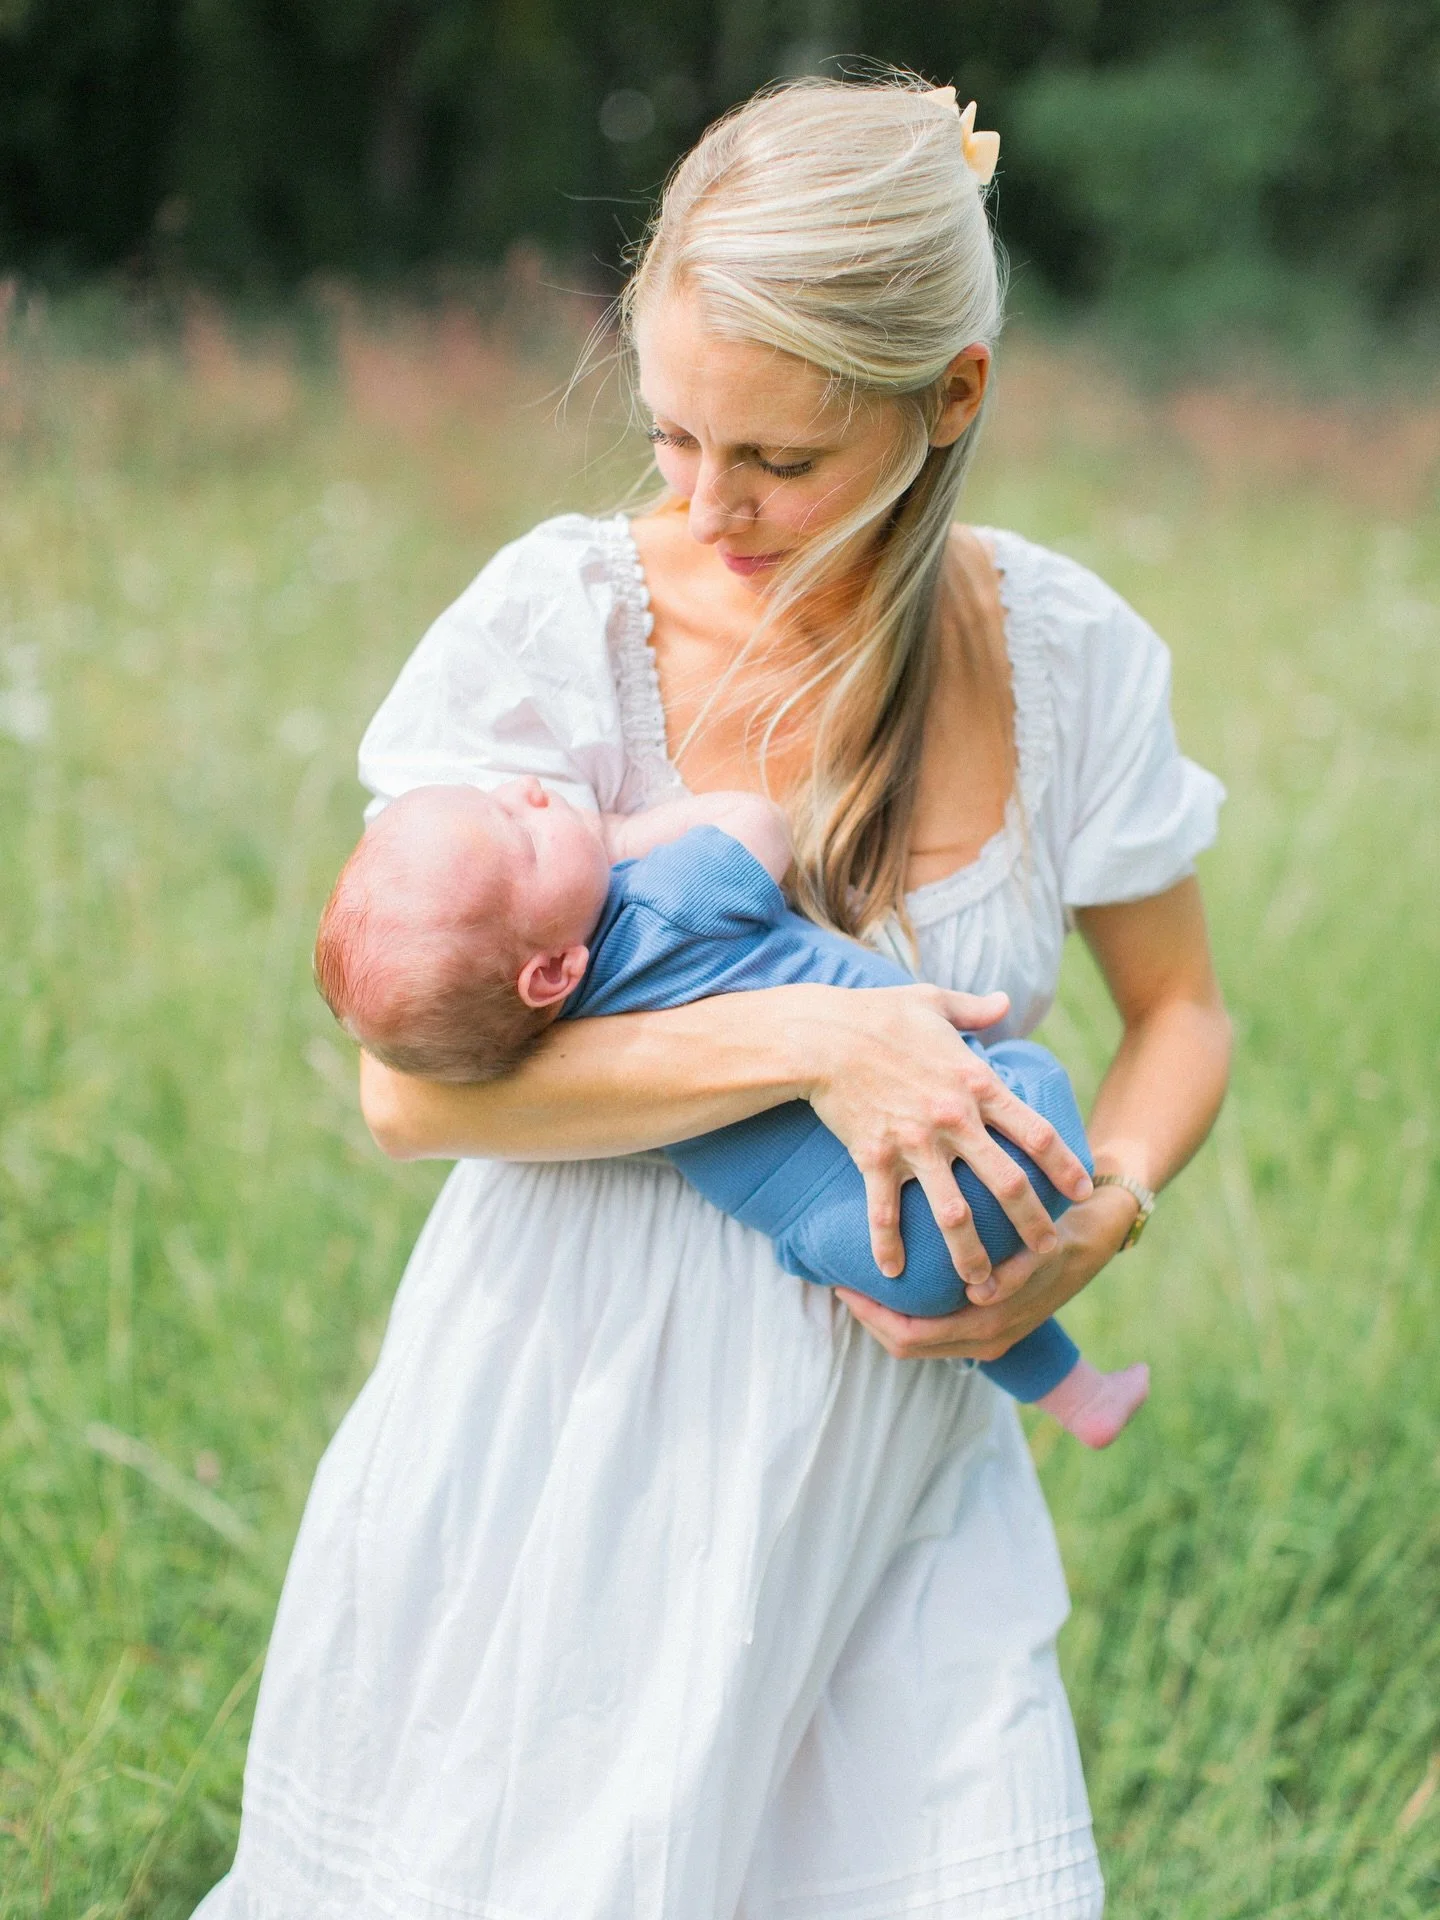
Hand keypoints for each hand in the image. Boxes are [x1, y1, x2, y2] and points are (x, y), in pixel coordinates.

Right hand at [796, 983, 1093, 1289]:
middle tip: (1047, 1251)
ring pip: (953, 1213)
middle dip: (1032, 1223)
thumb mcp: (934, 1001)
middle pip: (1007, 1182)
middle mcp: (953, 1120)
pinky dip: (888, 1244)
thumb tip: (1004, 1002)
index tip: (1081, 1191)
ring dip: (970, 1254)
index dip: (1064, 1165)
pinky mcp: (874, 1157)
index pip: (1035, 1133)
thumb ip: (976, 1009)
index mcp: (976, 1082)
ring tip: (982, 1285)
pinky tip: (893, 1272)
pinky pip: (884, 1211)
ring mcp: (914, 1143)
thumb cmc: (878, 1013)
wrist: (821, 1034)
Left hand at [835, 1183, 1136, 1361]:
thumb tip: (982, 1293)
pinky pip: (930, 1330)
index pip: (911, 1337)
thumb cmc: (1058, 1233)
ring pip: (912, 1342)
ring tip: (852, 1283)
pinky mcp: (985, 1324)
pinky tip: (887, 1287)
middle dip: (866, 1317)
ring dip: (881, 1317)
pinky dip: (902, 1314)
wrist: (1093, 1233)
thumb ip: (1015, 1277)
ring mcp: (985, 1337)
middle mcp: (985, 1339)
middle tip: (835, 1282)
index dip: (871, 1315)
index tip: (840, 1282)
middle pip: (903, 1344)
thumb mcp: (1040, 1252)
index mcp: (992, 1326)